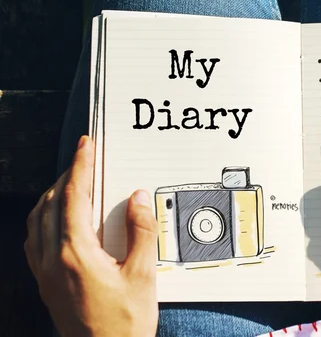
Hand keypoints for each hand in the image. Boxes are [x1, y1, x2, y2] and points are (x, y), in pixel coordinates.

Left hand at [24, 135, 157, 336]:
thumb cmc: (124, 324)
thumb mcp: (142, 275)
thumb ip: (141, 232)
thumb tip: (138, 198)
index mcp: (76, 254)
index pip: (74, 197)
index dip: (81, 166)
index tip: (86, 145)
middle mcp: (53, 260)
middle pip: (52, 203)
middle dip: (68, 175)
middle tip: (85, 158)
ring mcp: (44, 274)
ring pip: (37, 220)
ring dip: (53, 194)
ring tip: (72, 181)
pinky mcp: (45, 284)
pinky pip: (34, 240)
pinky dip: (43, 217)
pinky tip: (57, 218)